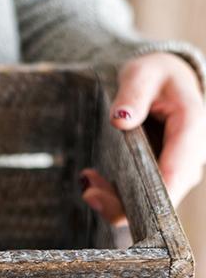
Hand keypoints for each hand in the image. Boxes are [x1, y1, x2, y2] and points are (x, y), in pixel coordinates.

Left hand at [81, 52, 205, 225]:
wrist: (166, 78)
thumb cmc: (156, 76)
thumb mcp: (142, 74)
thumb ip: (133, 94)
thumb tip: (121, 119)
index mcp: (191, 128)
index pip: (177, 174)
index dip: (152, 197)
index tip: (118, 201)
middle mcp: (190, 156)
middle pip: (164, 196)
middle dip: (125, 203)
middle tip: (89, 192)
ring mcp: (177, 167)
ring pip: (152, 201)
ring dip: (116, 200)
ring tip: (86, 182)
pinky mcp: (162, 173)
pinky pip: (142, 193)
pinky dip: (116, 193)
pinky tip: (91, 180)